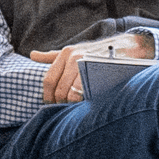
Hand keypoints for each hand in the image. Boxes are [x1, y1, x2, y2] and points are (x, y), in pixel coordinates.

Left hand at [29, 32, 154, 103]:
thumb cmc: (96, 53)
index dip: (48, 96)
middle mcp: (74, 57)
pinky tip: (85, 105)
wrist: (126, 48)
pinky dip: (83, 102)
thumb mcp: (73, 51)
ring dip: (71, 105)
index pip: (49, 80)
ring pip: (71, 93)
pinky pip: (85, 93)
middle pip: (59, 89)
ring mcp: (86, 64)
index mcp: (65, 53)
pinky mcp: (99, 72)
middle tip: (64, 111)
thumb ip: (52, 56)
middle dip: (60, 103)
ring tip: (74, 110)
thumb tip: (32, 55)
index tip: (51, 106)